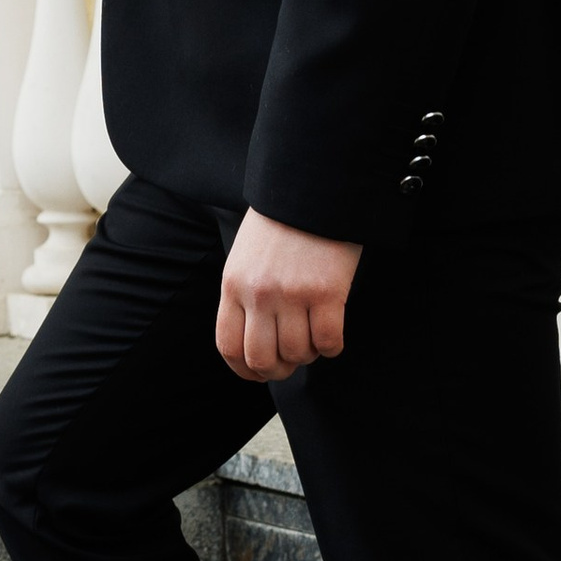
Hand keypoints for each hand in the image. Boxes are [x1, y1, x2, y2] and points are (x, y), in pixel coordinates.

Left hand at [216, 210, 360, 383]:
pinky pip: (329, 342)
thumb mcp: (246, 257)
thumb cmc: (281, 223)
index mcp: (233, 285)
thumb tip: (255, 341)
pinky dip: (332, 347)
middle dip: (278, 369)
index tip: (259, 373)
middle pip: (261, 359)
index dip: (244, 370)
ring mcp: (292, 294)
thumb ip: (244, 295)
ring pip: (297, 353)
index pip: (228, 346)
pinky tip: (332, 335)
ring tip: (313, 337)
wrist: (313, 187)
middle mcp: (258, 294)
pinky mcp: (327, 292)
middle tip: (292, 360)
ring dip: (308, 354)